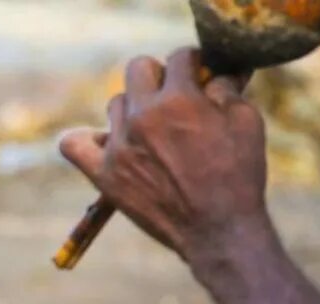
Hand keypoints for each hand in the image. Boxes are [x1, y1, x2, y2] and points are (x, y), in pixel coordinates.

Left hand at [59, 47, 271, 265]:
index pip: (179, 58)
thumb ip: (226, 90)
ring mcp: (119, 145)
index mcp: (178, 99)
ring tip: (153, 131)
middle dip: (159, 77)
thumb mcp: (247, 121)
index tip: (199, 76)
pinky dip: (83, 140)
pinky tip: (104, 143)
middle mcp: (142, 117)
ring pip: (115, 105)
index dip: (193, 64)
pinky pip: (73, 145)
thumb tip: (213, 75)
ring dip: (133, 110)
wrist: (217, 229)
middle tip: (174, 98)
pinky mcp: (104, 174)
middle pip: (138, 69)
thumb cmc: (238, 175)